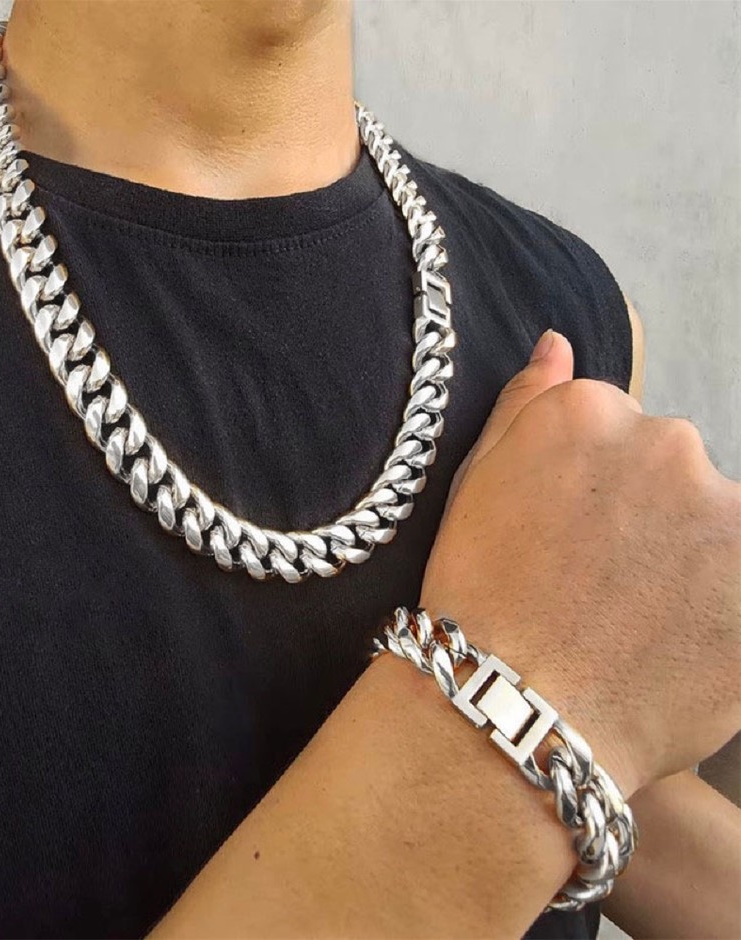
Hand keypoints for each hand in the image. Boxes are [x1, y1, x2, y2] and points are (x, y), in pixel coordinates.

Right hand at [421, 330, 740, 796]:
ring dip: (693, 557)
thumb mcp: (477, 486)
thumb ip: (525, 405)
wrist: (514, 706)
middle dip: (648, 515)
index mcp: (588, 412)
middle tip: (604, 586)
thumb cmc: (480, 596)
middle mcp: (667, 442)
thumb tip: (558, 341)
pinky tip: (680, 640)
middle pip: (673, 468)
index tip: (567, 540)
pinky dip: (721, 600)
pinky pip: (740, 572)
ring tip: (644, 622)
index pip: (614, 429)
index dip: (589, 491)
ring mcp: (726, 510)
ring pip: (716, 522)